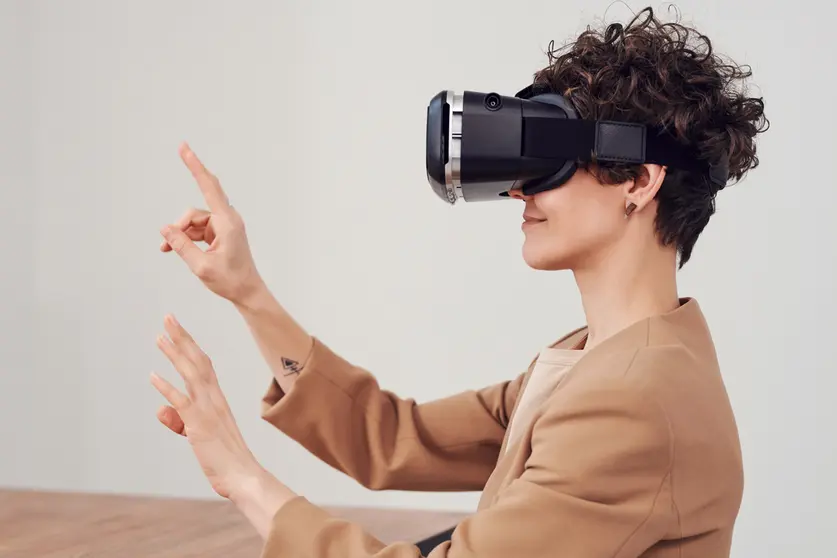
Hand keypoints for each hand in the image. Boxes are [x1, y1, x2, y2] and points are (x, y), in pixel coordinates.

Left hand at [150, 313, 263, 498]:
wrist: (243, 474)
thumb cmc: (224, 457)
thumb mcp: (198, 435)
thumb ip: (179, 420)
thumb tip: (161, 409)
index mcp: (217, 398)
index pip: (203, 364)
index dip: (190, 345)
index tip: (178, 329)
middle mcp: (214, 398)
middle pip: (197, 361)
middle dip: (182, 338)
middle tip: (168, 318)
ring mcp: (207, 409)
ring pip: (190, 374)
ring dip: (174, 354)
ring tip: (160, 337)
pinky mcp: (199, 424)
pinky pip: (182, 402)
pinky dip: (167, 388)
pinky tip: (153, 376)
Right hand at [160, 143, 262, 303]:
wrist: (247, 292)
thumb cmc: (230, 280)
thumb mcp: (201, 265)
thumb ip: (181, 245)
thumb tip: (165, 229)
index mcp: (227, 222)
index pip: (209, 187)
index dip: (195, 166)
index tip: (184, 148)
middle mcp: (228, 220)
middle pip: (196, 209)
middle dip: (181, 220)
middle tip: (173, 201)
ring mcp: (224, 226)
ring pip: (194, 222)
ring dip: (181, 233)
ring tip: (167, 250)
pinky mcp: (221, 234)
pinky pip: (198, 230)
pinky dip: (186, 238)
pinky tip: (172, 248)